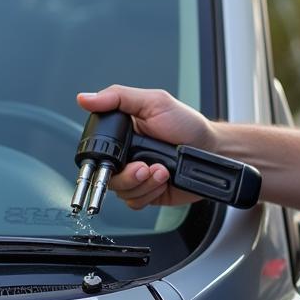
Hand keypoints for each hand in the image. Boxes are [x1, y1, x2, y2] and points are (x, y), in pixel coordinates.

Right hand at [76, 85, 215, 208]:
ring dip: (142, 183)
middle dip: (127, 175)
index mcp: (123, 133)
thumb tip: (86, 98)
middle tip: (143, 167)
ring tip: (161, 170)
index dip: (102, 157)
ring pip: (121, 191)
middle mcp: (127, 155)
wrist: (213, 151)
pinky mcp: (147, 192)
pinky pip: (135, 201)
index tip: (113, 158)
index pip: (98, 149)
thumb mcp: (154, 102)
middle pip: (106, 175)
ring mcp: (136, 175)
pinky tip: (164, 179)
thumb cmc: (188, 125)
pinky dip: (149, 192)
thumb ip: (119, 97)